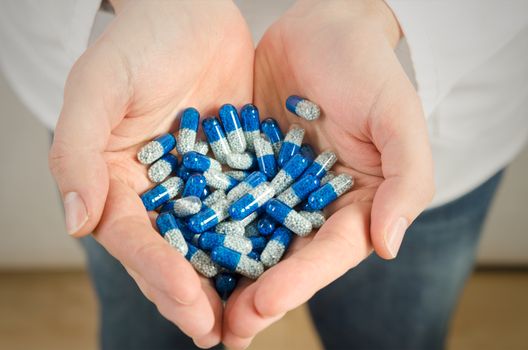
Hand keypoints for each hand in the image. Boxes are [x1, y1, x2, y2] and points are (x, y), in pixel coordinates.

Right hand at [49, 0, 253, 346]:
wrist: (186, 11)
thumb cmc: (136, 44)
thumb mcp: (97, 88)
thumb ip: (78, 152)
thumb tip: (76, 221)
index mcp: (119, 185)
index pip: (138, 241)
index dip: (160, 276)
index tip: (190, 307)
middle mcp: (161, 194)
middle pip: (176, 253)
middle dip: (196, 295)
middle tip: (222, 334)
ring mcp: (202, 184)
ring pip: (215, 240)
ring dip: (232, 280)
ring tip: (253, 318)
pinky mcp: (237, 167)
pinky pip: (251, 205)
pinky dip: (263, 234)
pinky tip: (284, 261)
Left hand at [222, 0, 433, 346]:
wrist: (323, 27)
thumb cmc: (369, 70)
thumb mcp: (399, 119)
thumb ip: (406, 181)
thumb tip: (388, 245)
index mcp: (354, 204)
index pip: (328, 253)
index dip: (298, 283)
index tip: (263, 304)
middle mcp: (312, 206)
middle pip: (286, 259)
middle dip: (257, 296)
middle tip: (226, 330)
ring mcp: (275, 189)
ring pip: (249, 239)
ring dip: (224, 274)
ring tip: (194, 306)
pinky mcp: (243, 168)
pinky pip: (222, 200)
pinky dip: (202, 226)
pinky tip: (178, 249)